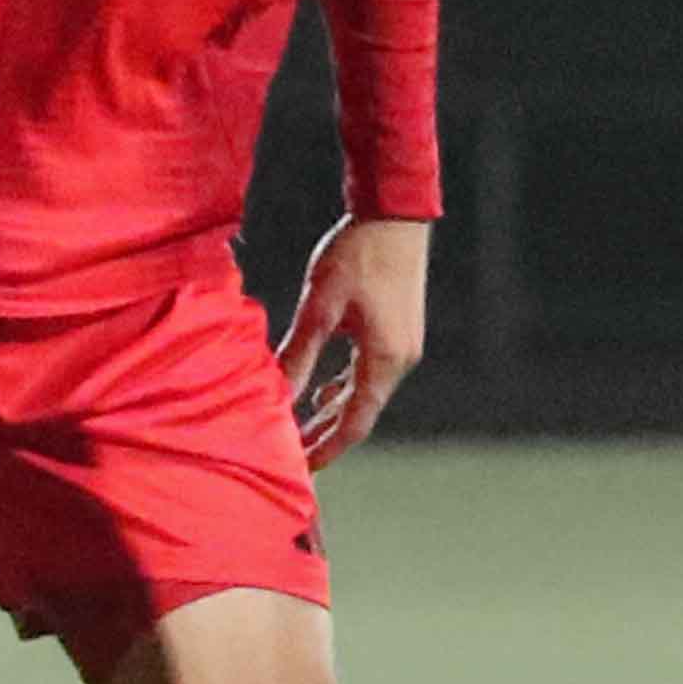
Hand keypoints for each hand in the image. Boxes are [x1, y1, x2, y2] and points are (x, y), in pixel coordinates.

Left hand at [280, 215, 431, 461]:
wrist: (395, 215)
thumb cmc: (357, 255)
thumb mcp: (320, 306)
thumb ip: (300, 353)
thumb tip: (278, 393)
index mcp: (385, 358)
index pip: (356, 422)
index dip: (329, 447)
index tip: (304, 467)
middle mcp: (401, 359)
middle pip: (362, 413)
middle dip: (328, 434)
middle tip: (295, 455)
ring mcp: (404, 346)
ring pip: (366, 393)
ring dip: (335, 411)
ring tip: (302, 427)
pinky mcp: (400, 332)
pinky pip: (371, 373)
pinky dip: (346, 387)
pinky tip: (323, 390)